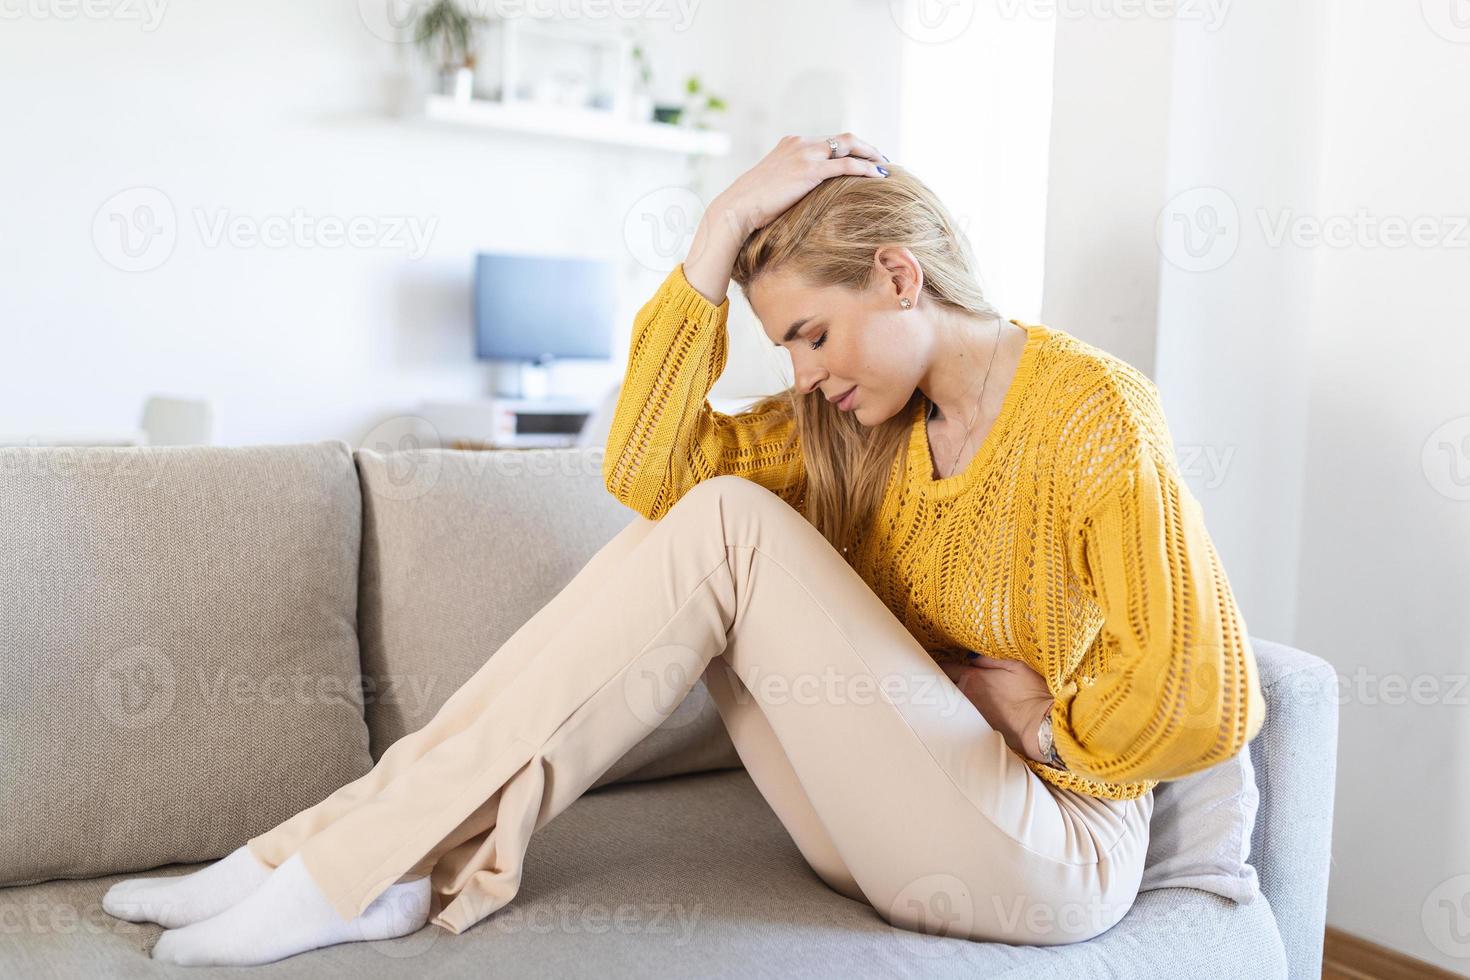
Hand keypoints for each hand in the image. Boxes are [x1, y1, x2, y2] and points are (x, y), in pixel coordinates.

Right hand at [682, 134, 888, 302]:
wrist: (737, 208)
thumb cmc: (751, 206)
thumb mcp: (772, 188)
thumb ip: (790, 184)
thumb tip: (799, 200)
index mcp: (791, 144)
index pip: (827, 141)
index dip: (848, 149)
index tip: (862, 159)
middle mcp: (800, 144)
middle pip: (843, 138)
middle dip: (865, 147)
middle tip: (881, 160)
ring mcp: (805, 155)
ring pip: (848, 146)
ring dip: (870, 155)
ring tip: (885, 167)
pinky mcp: (810, 170)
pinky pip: (846, 165)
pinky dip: (865, 168)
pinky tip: (878, 176)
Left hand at [940, 653, 1055, 763]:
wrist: (1039, 726)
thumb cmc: (1032, 693)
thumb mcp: (1016, 666)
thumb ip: (991, 660)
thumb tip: (973, 657)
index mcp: (973, 676)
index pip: (945, 668)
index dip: (939, 665)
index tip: (936, 663)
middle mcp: (966, 694)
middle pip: (941, 686)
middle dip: (938, 682)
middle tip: (935, 679)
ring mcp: (969, 712)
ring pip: (949, 702)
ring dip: (946, 697)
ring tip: (943, 694)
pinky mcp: (975, 727)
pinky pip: (959, 716)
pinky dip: (956, 712)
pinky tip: (957, 712)